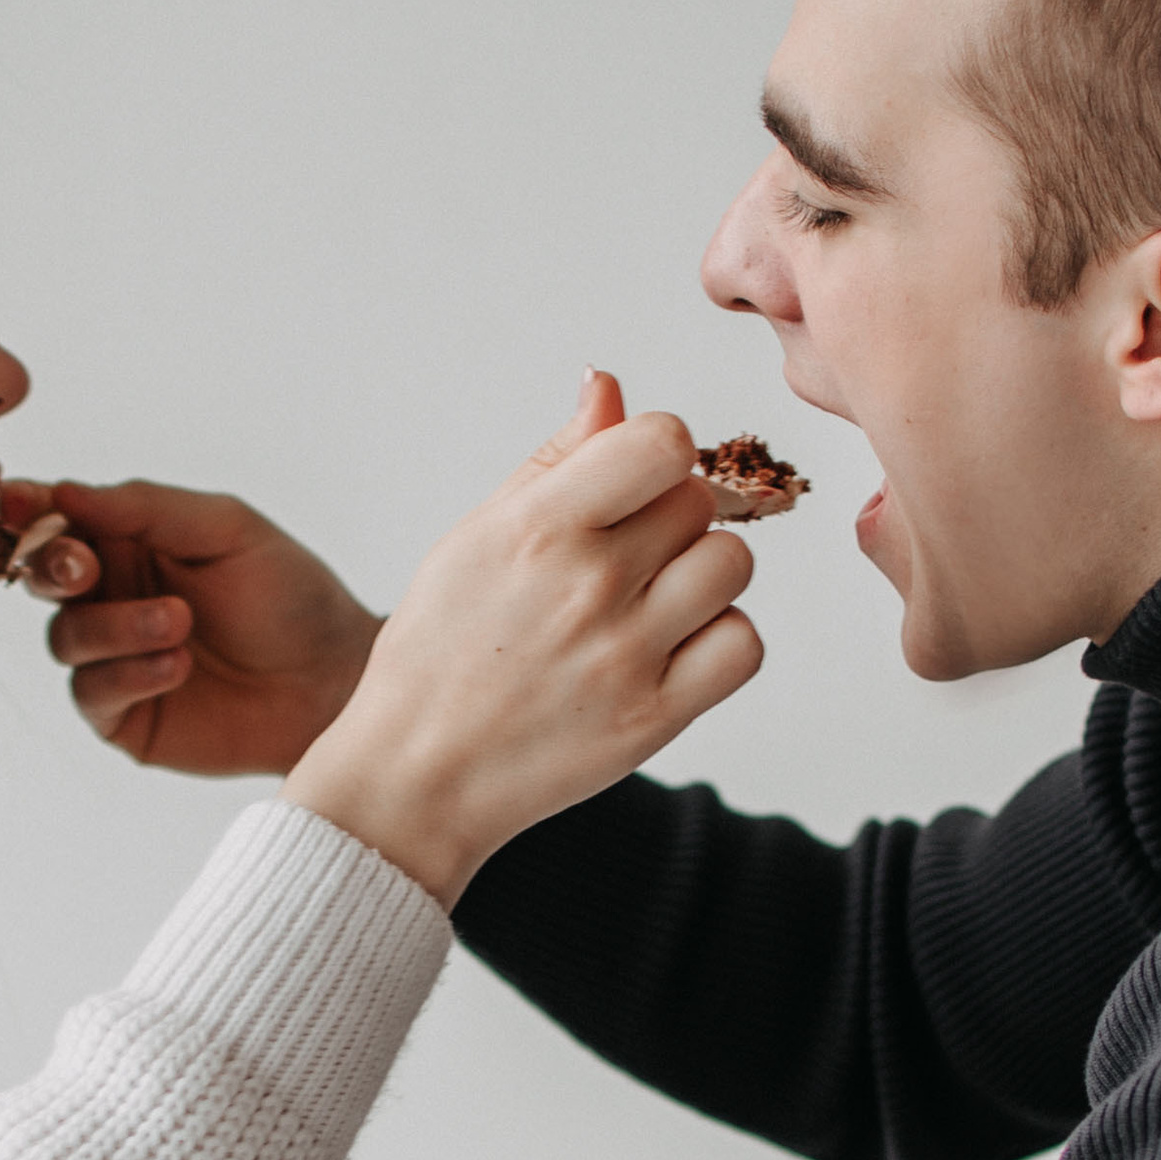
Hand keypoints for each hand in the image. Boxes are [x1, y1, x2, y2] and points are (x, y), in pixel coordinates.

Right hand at [0, 479, 379, 774]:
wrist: (333, 680)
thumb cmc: (289, 596)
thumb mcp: (223, 528)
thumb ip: (142, 507)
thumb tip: (62, 493)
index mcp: (130, 543)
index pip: (60, 521)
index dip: (30, 511)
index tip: (17, 504)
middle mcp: (113, 599)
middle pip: (42, 579)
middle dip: (54, 568)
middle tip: (86, 567)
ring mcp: (115, 661)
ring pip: (65, 639)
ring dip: (117, 627)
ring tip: (179, 625)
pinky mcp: (126, 717)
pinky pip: (91, 692)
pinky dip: (128, 674)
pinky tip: (178, 666)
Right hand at [284, 370, 761, 904]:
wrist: (418, 772)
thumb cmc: (438, 650)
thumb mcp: (475, 538)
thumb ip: (554, 462)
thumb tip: (610, 387)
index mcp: (539, 528)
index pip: (662, 443)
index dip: (657, 453)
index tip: (632, 482)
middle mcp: (589, 586)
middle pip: (697, 501)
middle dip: (669, 516)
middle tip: (622, 557)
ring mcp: (628, 655)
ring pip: (731, 566)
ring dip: (700, 575)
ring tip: (648, 601)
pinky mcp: (655, 716)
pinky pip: (742, 646)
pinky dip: (719, 640)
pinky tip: (671, 647)